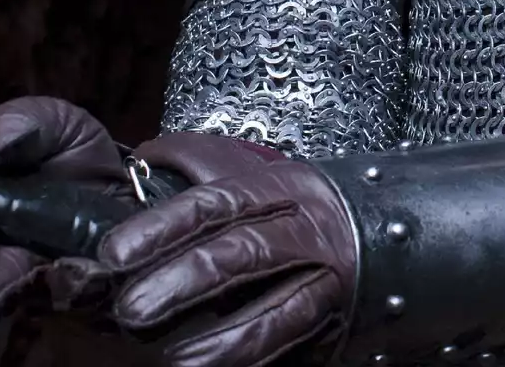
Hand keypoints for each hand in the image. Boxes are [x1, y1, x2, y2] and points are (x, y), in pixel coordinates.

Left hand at [93, 158, 356, 366]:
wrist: (389, 231)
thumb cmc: (305, 206)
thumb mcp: (259, 172)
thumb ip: (200, 163)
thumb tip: (144, 157)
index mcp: (279, 189)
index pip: (214, 202)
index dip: (161, 226)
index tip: (114, 253)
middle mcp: (305, 232)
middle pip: (241, 253)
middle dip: (182, 282)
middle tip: (130, 309)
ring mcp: (325, 282)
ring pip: (276, 311)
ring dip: (222, 339)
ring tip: (173, 360)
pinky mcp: (333, 323)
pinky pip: (295, 347)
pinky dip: (255, 362)